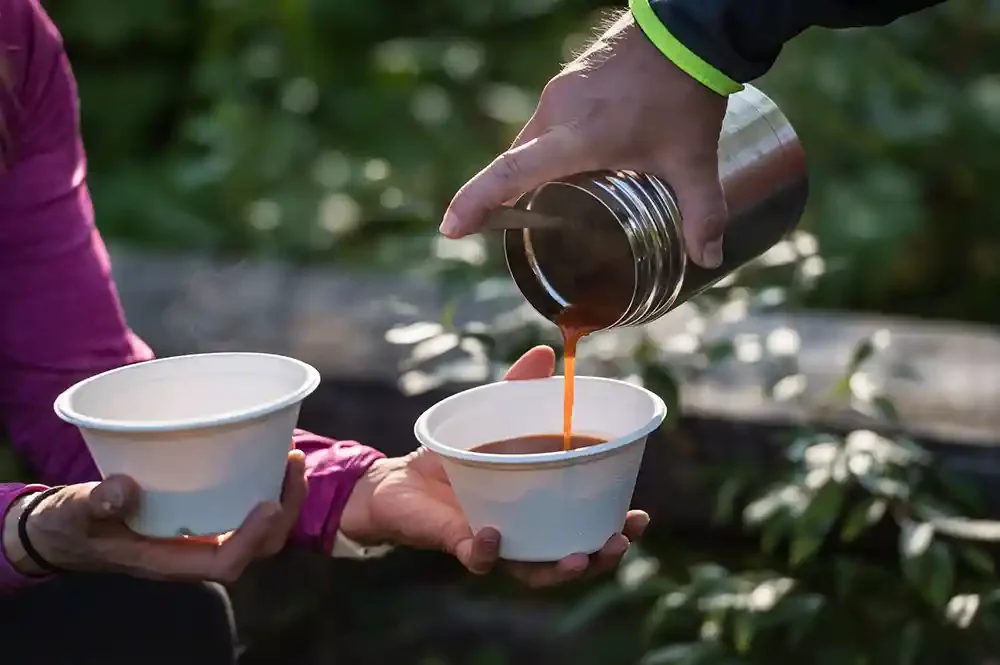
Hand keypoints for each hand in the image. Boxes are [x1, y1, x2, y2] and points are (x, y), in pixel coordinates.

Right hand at [3, 450, 307, 582]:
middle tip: (293, 463)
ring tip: (290, 456)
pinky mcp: (202, 515)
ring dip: (282, 497)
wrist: (65, 529)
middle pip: (258, 546)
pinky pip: (243, 508)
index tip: (270, 503)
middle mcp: (195, 551)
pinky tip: (266, 456)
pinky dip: (261, 486)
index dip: (253, 539)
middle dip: (284, 510)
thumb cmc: (71, 525)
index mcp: (170, 560)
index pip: (226, 563)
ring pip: (259, 529)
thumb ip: (95, 503)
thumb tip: (122, 490)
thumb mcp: (74, 512)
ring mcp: (202, 534)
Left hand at [340, 345, 650, 586]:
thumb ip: (520, 388)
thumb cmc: (452, 455)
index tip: (641, 517)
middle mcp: (522, 534)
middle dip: (602, 556)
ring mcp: (491, 543)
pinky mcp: (455, 543)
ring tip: (580, 555)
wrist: (394, 481)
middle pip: (572, 558)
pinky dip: (486, 550)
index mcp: (541, 508)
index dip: (618, 530)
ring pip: (533, 572)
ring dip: (560, 569)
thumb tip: (548, 353)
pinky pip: (475, 557)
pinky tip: (494, 536)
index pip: (588, 528)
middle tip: (620, 540)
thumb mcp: (491, 416)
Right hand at [440, 13, 729, 268]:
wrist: (691, 27)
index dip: (476, 203)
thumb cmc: (684, 93)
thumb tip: (707, 259)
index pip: (509, 173)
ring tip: (550, 202)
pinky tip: (575, 161)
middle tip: (504, 229)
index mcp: (575, 137)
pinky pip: (547, 122)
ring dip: (534, 172)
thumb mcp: (693, 160)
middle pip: (517, 163)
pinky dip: (550, 148)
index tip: (450, 229)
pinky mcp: (569, 80)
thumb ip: (701, 213)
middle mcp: (556, 113)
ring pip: (533, 142)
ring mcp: (560, 92)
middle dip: (504, 197)